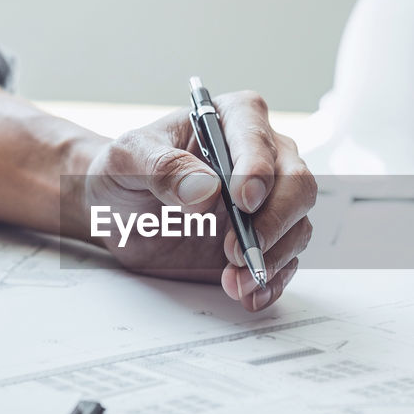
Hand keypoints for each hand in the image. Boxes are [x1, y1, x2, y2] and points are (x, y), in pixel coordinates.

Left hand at [78, 91, 316, 310]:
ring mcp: (267, 202)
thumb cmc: (125, 172)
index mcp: (233, 119)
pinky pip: (285, 260)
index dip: (257, 171)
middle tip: (236, 251)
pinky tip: (248, 294)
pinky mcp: (263, 241)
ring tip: (234, 281)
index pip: (259, 140)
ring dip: (271, 258)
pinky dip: (271, 281)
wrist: (116, 212)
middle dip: (273, 222)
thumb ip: (162, 167)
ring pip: (297, 225)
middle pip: (297, 185)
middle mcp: (262, 157)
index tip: (241, 201)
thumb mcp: (127, 160)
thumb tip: (205, 188)